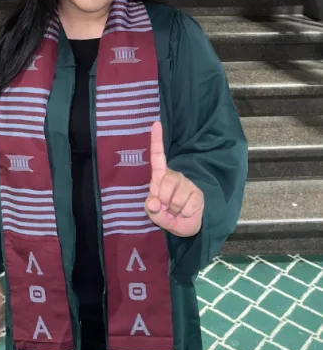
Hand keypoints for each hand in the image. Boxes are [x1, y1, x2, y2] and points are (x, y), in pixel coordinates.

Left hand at [145, 121, 203, 236]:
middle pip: (168, 181)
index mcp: (160, 178)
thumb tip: (154, 203)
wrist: (186, 226)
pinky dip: (184, 215)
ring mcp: (187, 184)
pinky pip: (188, 206)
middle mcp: (174, 176)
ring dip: (174, 210)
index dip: (156, 141)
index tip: (156, 124)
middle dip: (164, 200)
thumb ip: (151, 210)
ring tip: (175, 212)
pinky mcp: (198, 193)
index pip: (157, 157)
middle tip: (165, 208)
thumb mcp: (155, 216)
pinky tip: (185, 213)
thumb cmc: (168, 216)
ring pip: (176, 197)